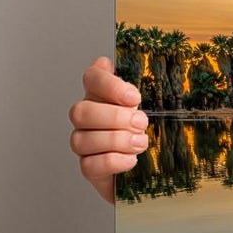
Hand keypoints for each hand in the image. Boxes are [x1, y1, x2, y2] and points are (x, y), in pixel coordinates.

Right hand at [68, 55, 147, 204]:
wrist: (151, 166)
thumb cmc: (147, 130)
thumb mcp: (152, 105)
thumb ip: (139, 88)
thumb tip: (118, 64)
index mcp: (101, 96)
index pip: (91, 78)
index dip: (109, 85)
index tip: (134, 97)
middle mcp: (88, 118)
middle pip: (80, 111)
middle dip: (114, 118)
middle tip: (141, 123)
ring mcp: (85, 143)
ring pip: (82, 140)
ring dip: (116, 141)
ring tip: (140, 143)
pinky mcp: (90, 168)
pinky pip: (89, 165)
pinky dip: (114, 161)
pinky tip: (132, 160)